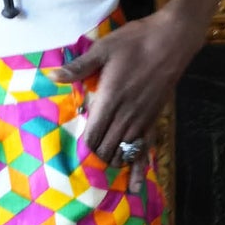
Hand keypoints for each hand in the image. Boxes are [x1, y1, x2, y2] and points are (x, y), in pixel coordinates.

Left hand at [54, 13, 203, 162]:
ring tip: (104, 169)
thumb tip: (52, 76)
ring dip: (113, 161)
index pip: (93, 135)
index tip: (76, 149)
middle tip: (87, 160)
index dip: (84, 146)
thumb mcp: (103, 48)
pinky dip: (138, 167)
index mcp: (110, 98)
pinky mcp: (155, 118)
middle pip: (108, 148)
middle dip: (96, 156)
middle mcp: (127, 114)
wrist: (173, 40)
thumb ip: (79, 67)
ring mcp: (143, 118)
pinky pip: (146, 149)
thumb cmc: (136, 41)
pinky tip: (134, 185)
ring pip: (125, 152)